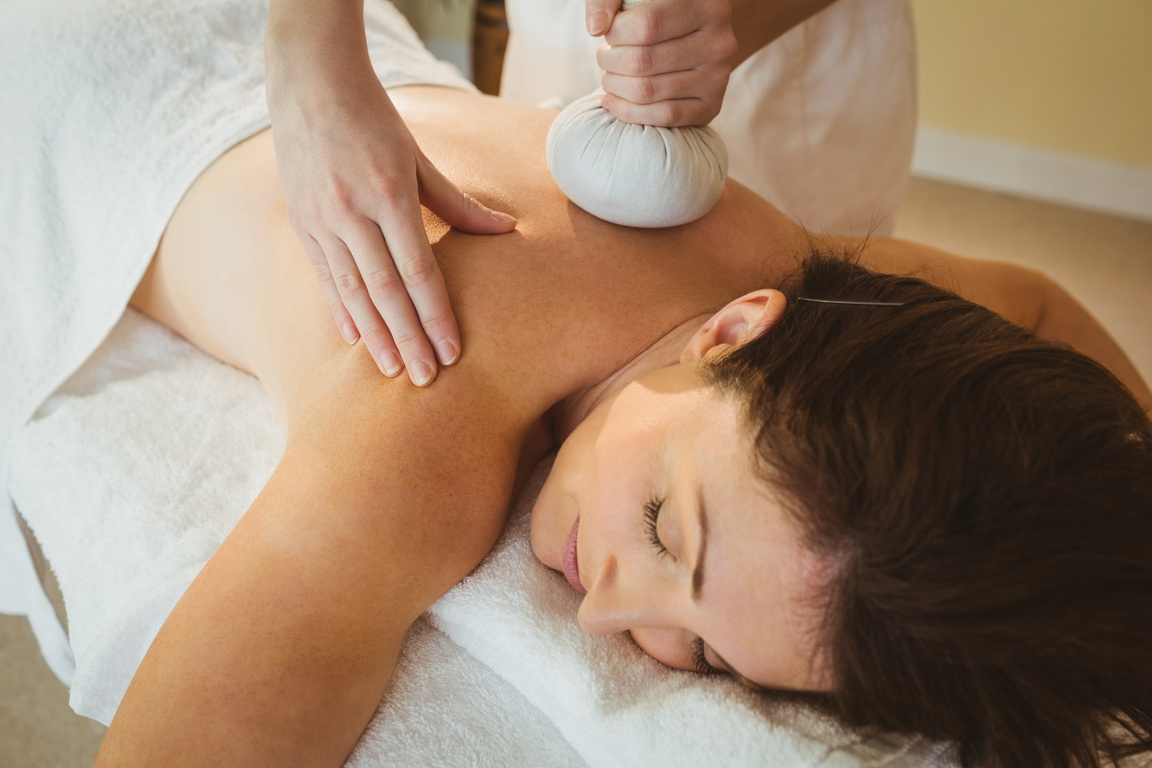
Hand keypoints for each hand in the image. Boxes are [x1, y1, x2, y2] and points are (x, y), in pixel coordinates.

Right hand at [268, 51, 515, 386]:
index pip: (419, 272)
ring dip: (374, 335)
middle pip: (386, 292)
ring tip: (391, 369)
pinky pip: (324, 277)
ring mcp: (322, 221)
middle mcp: (352, 213)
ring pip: (352, 291)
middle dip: (408, 339)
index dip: (436, 316)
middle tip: (424, 378)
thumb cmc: (376, 119)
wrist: (311, 84)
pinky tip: (354, 339)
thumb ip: (458, 202)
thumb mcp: (420, 156)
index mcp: (390, 195)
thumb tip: (505, 231)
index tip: (452, 351)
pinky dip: (340, 310)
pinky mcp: (302, 223)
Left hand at [587, 0, 737, 125]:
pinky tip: (613, 101)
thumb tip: (596, 27)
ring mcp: (718, 77)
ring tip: (610, 76)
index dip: (615, 34)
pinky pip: (663, 116)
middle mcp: (719, 41)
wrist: (695, 40)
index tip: (609, 34)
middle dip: (610, 62)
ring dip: (615, 86)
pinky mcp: (711, 106)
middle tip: (605, 58)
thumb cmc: (658, 15)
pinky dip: (628, 112)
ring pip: (648, 90)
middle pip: (643, 61)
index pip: (646, 24)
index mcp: (706, 4)